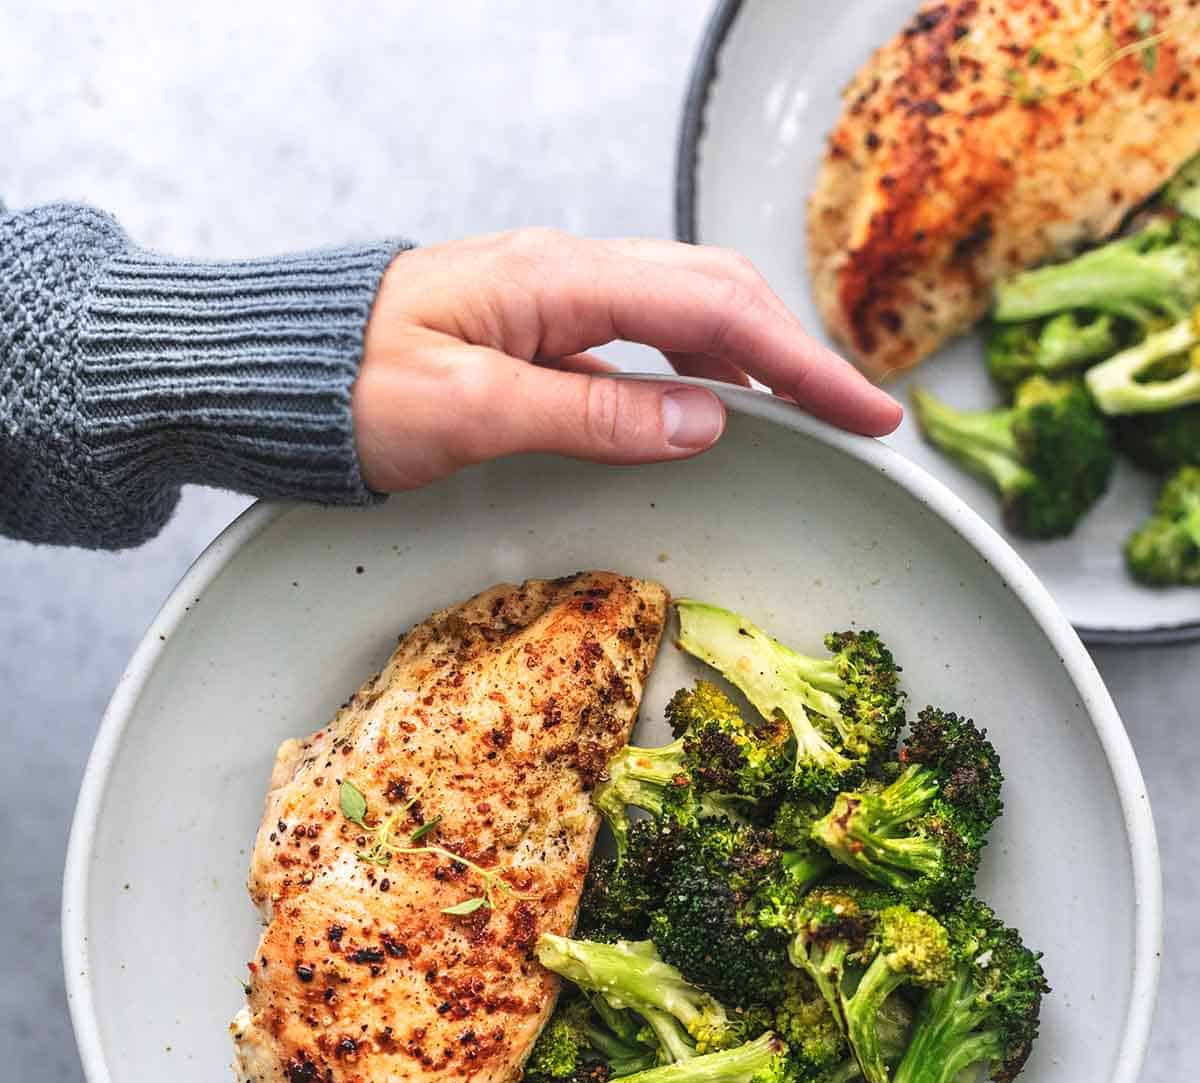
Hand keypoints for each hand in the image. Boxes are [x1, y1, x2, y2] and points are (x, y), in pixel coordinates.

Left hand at [353, 230, 900, 489]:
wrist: (271, 367)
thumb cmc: (346, 387)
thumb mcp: (467, 411)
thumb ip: (589, 416)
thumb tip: (705, 422)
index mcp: (558, 281)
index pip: (714, 314)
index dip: (801, 368)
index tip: (866, 416)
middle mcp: (566, 273)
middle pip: (717, 293)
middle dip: (801, 356)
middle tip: (865, 418)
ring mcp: (554, 297)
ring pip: (687, 309)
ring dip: (758, 357)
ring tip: (814, 412)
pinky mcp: (538, 329)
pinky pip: (645, 338)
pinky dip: (702, 369)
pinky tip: (719, 407)